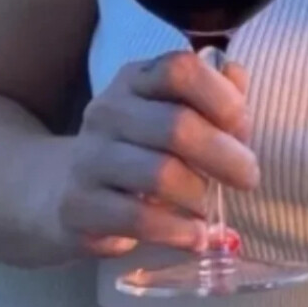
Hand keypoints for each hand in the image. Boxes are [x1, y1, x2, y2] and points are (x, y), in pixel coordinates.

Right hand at [55, 52, 258, 257]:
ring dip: (200, 196)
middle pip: (177, 126)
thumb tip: (238, 75)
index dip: (222, 98)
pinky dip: (177, 231)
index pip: (180, 70)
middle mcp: (107, 111)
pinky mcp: (77, 206)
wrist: (58, 192)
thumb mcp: (169, 112)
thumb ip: (212, 94)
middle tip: (249, 178)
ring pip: (160, 174)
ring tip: (213, 209)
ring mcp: (88, 158)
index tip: (243, 128)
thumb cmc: (136, 149)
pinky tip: (196, 236)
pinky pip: (138, 219)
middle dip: (225, 156)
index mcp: (135, 80)